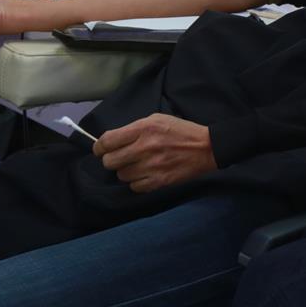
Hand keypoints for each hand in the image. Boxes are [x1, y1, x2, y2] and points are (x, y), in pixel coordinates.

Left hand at [93, 114, 217, 192]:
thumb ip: (134, 128)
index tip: (100, 149)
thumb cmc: (180, 130)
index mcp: (143, 129)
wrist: (206, 147)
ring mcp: (151, 166)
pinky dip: (137, 182)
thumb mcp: (157, 119)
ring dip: (126, 171)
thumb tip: (113, 140)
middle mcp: (144, 148)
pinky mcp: (159, 181)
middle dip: (111, 160)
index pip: (107, 141)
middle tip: (120, 158)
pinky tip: (146, 174)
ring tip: (138, 165)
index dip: (99, 147)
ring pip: (121, 176)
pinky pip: (134, 187)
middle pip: (110, 161)